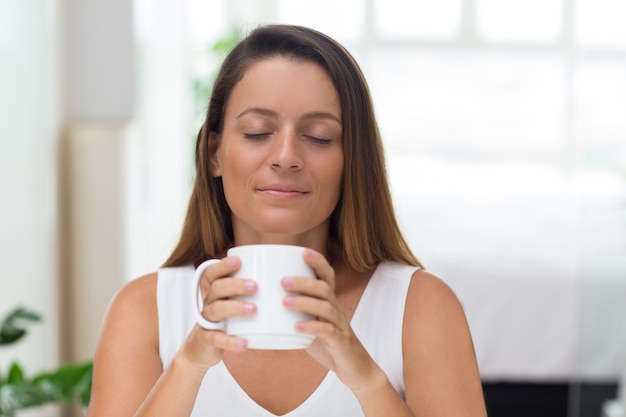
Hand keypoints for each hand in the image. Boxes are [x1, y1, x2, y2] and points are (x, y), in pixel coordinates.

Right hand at [180, 256, 256, 369]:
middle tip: (255, 286)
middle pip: (217, 288)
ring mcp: (206, 320)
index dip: (223, 266)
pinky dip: (230, 342)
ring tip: (254, 309)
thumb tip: (286, 279)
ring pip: (216, 310)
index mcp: (215, 291)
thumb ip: (253, 291)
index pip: (213, 273)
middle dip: (235, 285)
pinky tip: (244, 344)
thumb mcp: (235, 303)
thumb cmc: (227, 320)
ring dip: (235, 308)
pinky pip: (216, 339)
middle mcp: (209, 302)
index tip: (239, 261)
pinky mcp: (206, 339)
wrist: (203, 348)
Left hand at [281, 249, 380, 391]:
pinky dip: (311, 327)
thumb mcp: (311, 324)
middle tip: (282, 280)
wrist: (355, 368)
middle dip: (304, 281)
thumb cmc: (328, 343)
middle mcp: (336, 309)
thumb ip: (294, 314)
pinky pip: (327, 331)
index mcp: (330, 301)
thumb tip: (264, 304)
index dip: (318, 262)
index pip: (327, 276)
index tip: (303, 251)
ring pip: (325, 307)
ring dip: (304, 302)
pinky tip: (296, 327)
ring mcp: (339, 325)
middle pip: (324, 288)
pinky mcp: (340, 342)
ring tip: (285, 302)